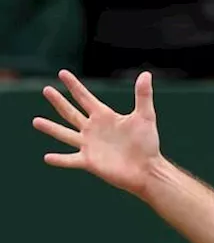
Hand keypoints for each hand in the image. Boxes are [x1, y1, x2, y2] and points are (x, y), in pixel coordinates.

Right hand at [33, 70, 160, 195]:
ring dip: (51, 128)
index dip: (74, 86)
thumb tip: (146, 74)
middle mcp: (93, 129)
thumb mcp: (145, 116)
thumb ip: (143, 95)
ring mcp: (89, 145)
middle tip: (46, 89)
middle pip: (71, 113)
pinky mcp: (89, 161)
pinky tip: (47, 158)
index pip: (85, 97)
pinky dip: (59, 159)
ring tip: (36, 121)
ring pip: (65, 134)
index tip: (62, 73)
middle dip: (58, 101)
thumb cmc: (148, 143)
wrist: (147, 169)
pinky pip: (70, 159)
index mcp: (104, 116)